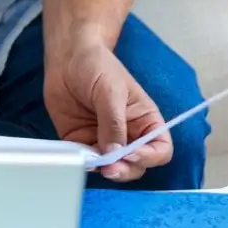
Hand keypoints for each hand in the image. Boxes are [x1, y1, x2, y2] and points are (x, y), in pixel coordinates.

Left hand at [44, 37, 171, 181]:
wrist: (68, 57)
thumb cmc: (97, 65)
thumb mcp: (110, 91)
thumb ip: (113, 123)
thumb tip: (114, 153)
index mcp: (145, 121)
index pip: (160, 149)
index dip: (149, 156)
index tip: (131, 154)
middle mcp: (128, 135)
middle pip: (136, 165)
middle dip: (125, 169)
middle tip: (110, 167)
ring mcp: (105, 141)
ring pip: (112, 168)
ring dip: (104, 170)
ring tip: (93, 162)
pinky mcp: (82, 142)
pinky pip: (86, 161)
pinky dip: (84, 164)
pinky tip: (78, 157)